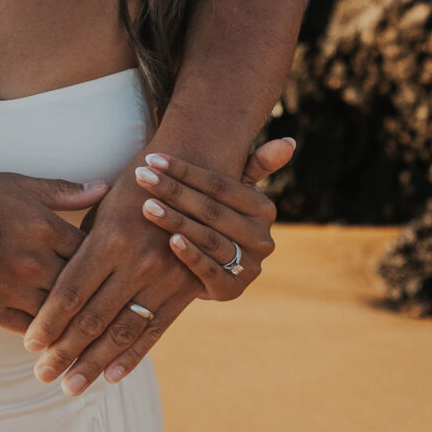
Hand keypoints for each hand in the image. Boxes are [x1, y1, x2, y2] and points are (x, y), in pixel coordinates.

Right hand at [0, 166, 109, 331]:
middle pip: (83, 289)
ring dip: (81, 328)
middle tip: (127, 315)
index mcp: (45, 227)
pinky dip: (49, 341)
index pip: (94, 252)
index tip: (124, 272)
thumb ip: (64, 191)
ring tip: (104, 340)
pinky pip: (28, 331)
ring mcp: (11, 287)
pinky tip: (63, 345)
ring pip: (59, 317)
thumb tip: (105, 188)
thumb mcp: (18, 184)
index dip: (112, 264)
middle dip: (105, 301)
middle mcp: (33, 260)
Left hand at [22, 136, 295, 395]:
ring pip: (122, 332)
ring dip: (94, 363)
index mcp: (110, 238)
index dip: (49, 322)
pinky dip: (132, 356)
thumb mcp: (100, 208)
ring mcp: (164, 279)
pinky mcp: (184, 291)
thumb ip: (75, 248)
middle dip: (65, 352)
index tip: (29, 346)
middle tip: (42, 376)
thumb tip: (41, 283)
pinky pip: (154, 331)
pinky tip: (112, 377)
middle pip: (92, 318)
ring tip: (71, 386)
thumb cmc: (132, 190)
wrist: (194, 177)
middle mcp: (138, 262)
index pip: (70, 292)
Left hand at [136, 137, 292, 299]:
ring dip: (176, 220)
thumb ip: (257, 165)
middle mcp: (263, 238)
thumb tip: (290, 141)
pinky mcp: (232, 290)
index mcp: (264, 209)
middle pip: (211, 210)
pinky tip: (170, 240)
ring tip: (147, 205)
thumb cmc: (216, 220)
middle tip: (142, 176)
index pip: (220, 185)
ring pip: (208, 238)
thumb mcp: (235, 193)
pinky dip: (190, 255)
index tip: (153, 158)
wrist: (208, 271)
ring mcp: (250, 267)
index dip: (185, 170)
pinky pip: (209, 270)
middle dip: (173, 191)